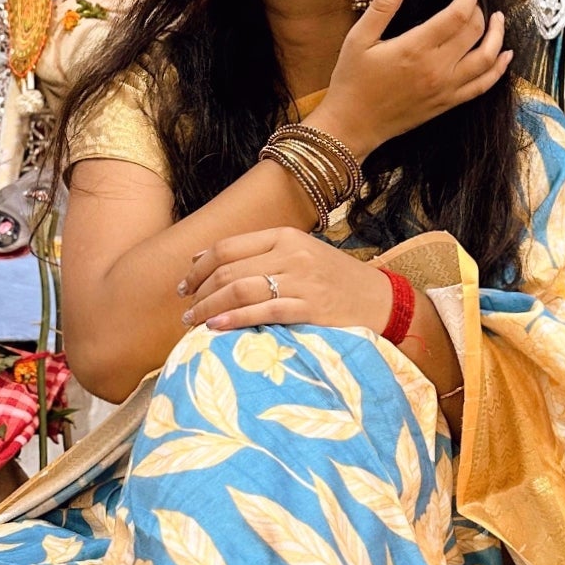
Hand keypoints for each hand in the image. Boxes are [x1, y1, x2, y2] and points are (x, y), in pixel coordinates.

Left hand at [178, 227, 391, 335]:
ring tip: (193, 321)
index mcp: (286, 236)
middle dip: (199, 290)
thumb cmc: (334, 281)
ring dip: (209, 306)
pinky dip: (234, 319)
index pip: (229, 246)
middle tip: (185, 307)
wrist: (380, 300)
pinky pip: (263, 312)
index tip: (185, 282)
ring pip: (240, 290)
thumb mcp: (300, 255)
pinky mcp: (310, 308)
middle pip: (229, 270)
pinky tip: (216, 327)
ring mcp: (302, 281)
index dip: (200, 265)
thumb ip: (261, 255)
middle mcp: (291, 254)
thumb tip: (207, 262)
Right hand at [316, 0, 510, 158]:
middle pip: (475, 33)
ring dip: (498, 37)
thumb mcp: (358, 38)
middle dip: (479, 11)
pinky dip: (498, 69)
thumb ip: (383, 5)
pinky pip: (482, 86)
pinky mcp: (448, 103)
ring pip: (487, 59)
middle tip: (474, 0)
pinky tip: (504, 57)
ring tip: (498, 20)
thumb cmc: (352, 80)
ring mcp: (446, 88)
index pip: (457, 15)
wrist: (352, 125)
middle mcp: (437, 68)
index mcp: (416, 48)